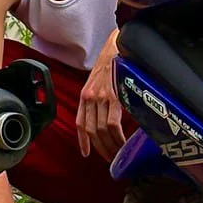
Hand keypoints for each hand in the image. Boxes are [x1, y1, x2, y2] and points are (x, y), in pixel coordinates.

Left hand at [76, 31, 125, 163]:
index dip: (82, 141)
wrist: (119, 44)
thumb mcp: (100, 81)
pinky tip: (123, 144)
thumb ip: (101, 98)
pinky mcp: (113, 96)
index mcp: (85, 94)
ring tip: (120, 155)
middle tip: (112, 159)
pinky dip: (117, 138)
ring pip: (101, 130)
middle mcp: (90, 97)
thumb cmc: (113, 62)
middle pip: (91, 131)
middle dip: (101, 148)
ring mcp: (101, 97)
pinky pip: (112, 124)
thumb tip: (110, 118)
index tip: (86, 153)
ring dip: (111, 146)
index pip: (80, 123)